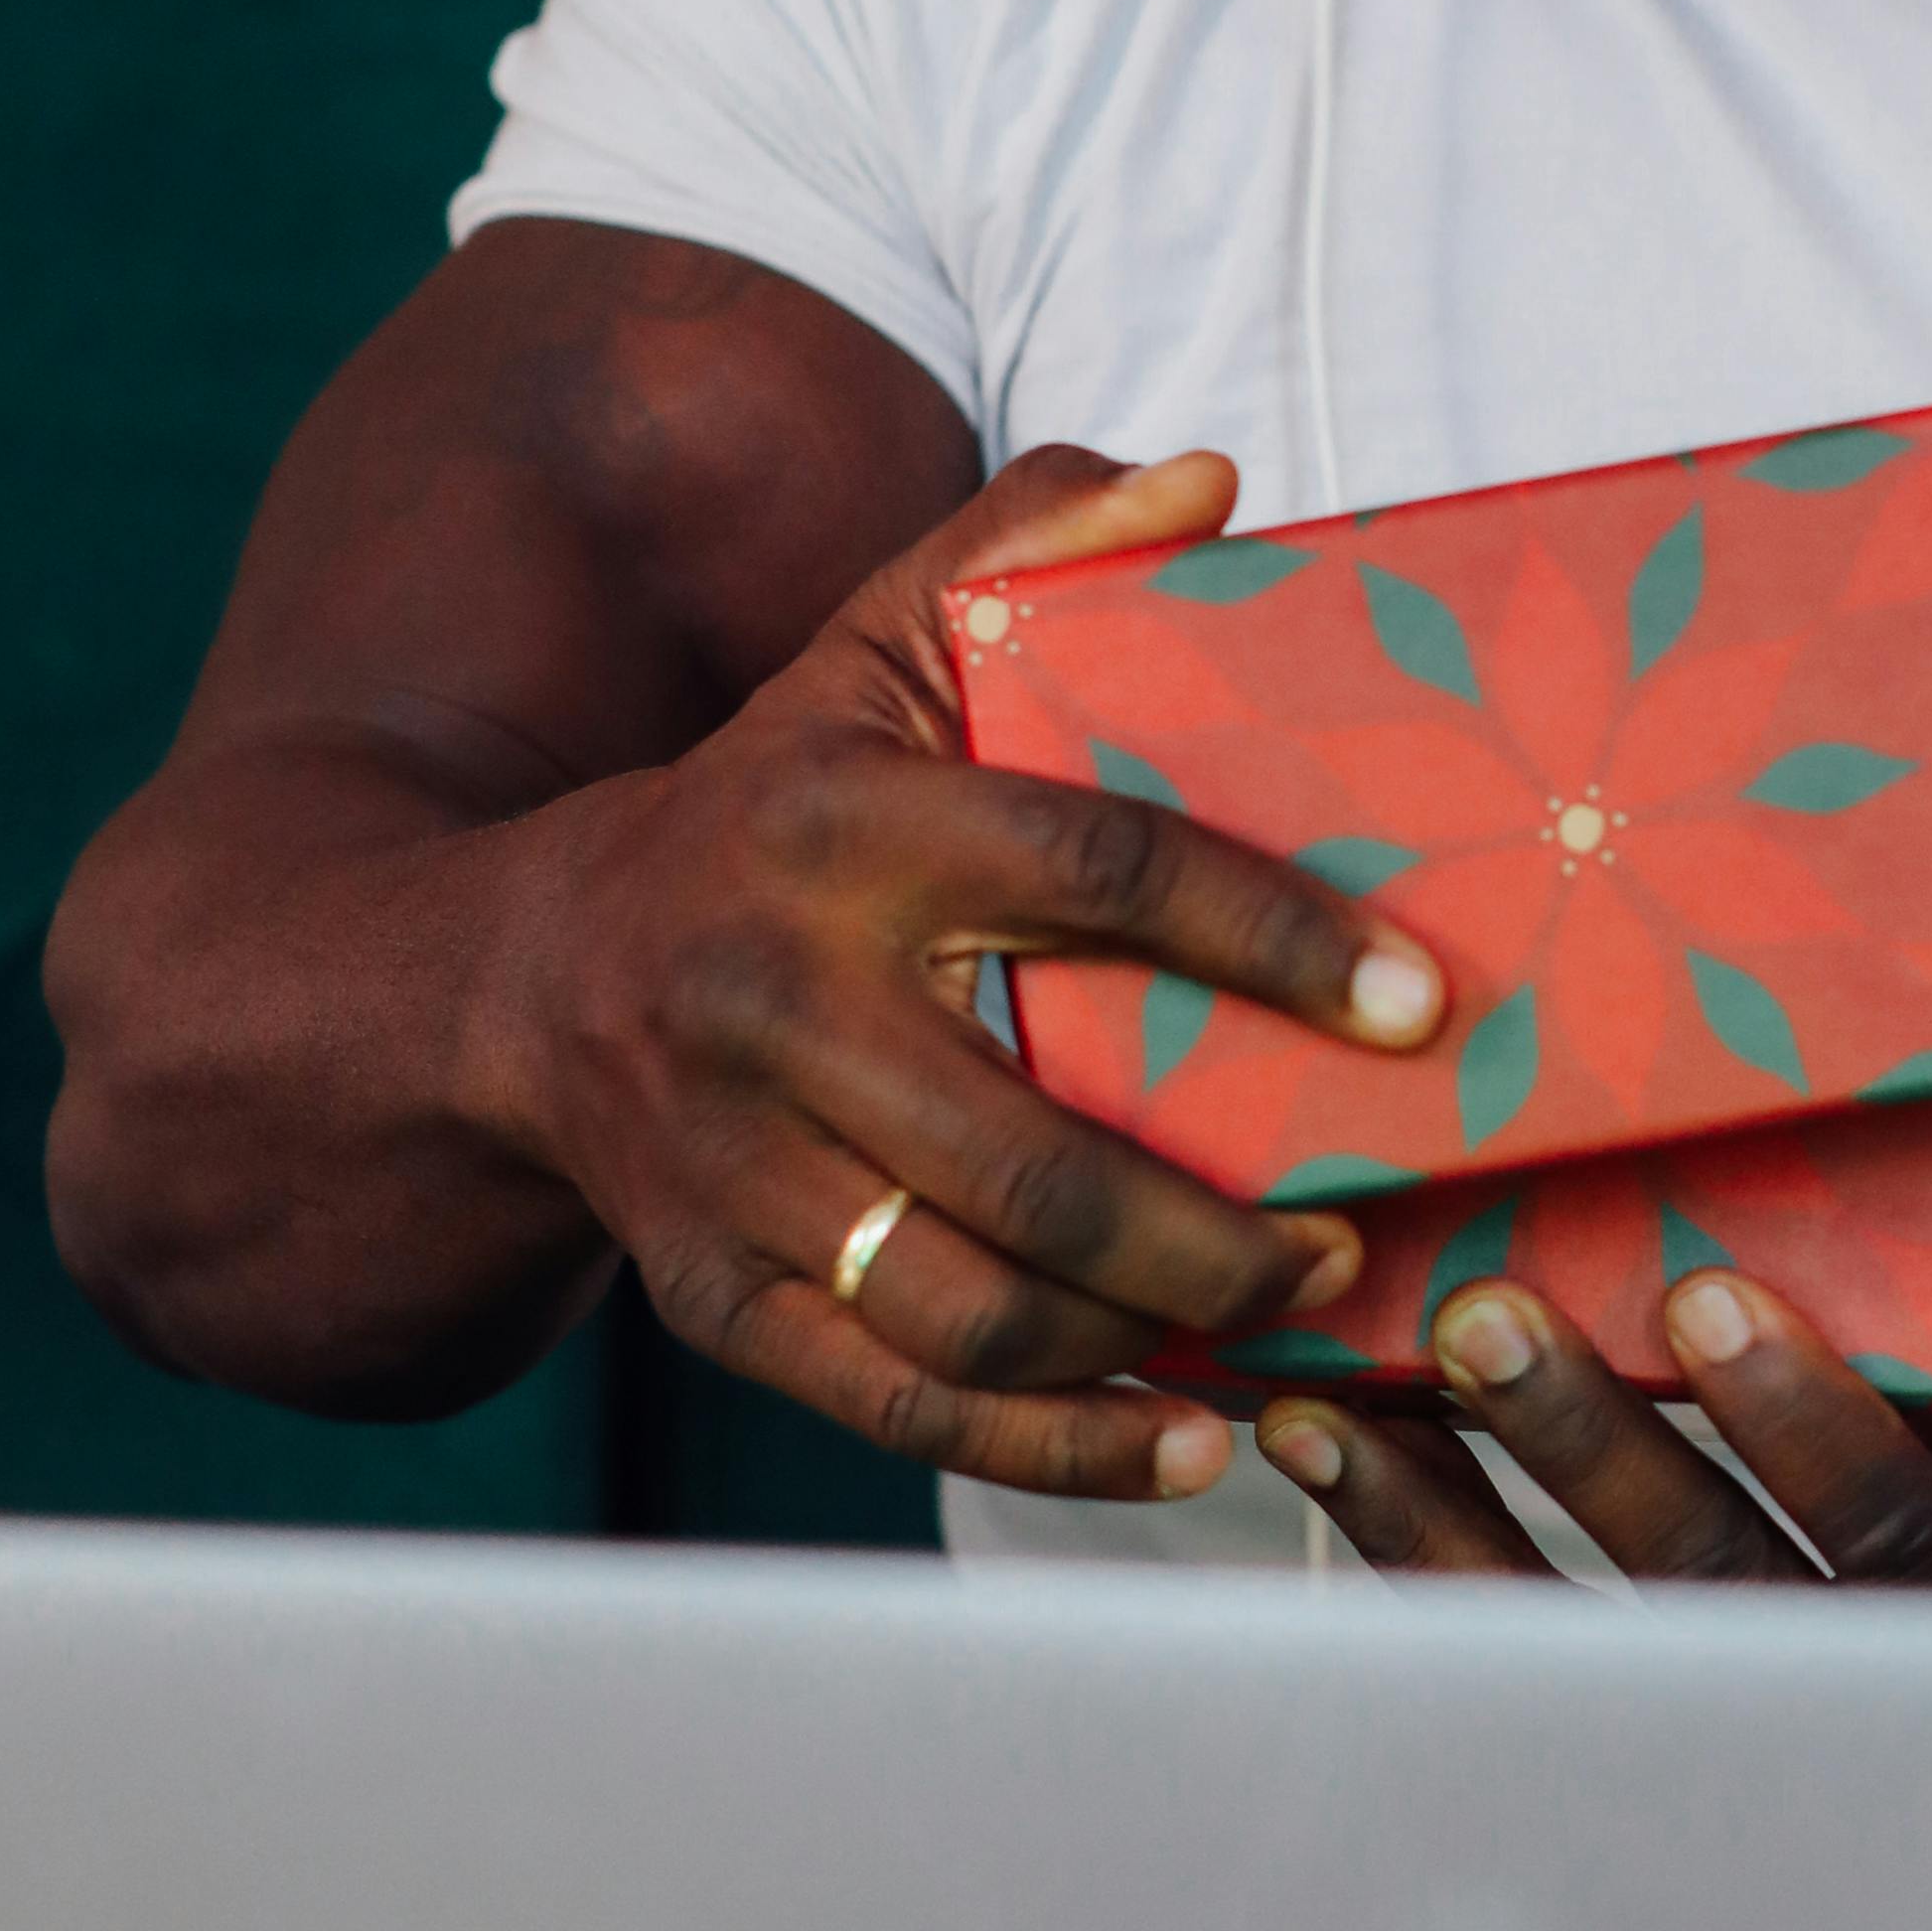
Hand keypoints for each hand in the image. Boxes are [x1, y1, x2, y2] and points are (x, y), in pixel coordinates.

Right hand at [478, 444, 1448, 1502]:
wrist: (507, 980)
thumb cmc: (764, 806)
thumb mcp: (868, 650)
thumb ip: (1026, 546)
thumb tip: (1210, 483)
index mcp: (839, 830)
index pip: (1095, 873)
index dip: (1273, 939)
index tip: (1424, 1003)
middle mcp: (772, 1004)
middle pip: (1040, 1153)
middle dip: (1225, 1217)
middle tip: (1357, 1224)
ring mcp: (734, 1170)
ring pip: (982, 1298)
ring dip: (1161, 1329)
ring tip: (1292, 1308)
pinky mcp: (717, 1297)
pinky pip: (910, 1401)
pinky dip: (1063, 1447)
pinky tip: (1193, 1441)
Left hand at [1250, 1258, 1931, 1749]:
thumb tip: (1863, 1188)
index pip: (1893, 1522)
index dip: (1798, 1414)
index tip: (1705, 1294)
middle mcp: (1883, 1707)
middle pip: (1709, 1594)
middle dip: (1585, 1453)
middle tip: (1477, 1323)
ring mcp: (1773, 1760)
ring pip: (1582, 1656)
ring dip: (1443, 1527)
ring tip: (1333, 1412)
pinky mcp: (1682, 1767)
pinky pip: (1526, 1680)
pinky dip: (1419, 1574)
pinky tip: (1333, 1480)